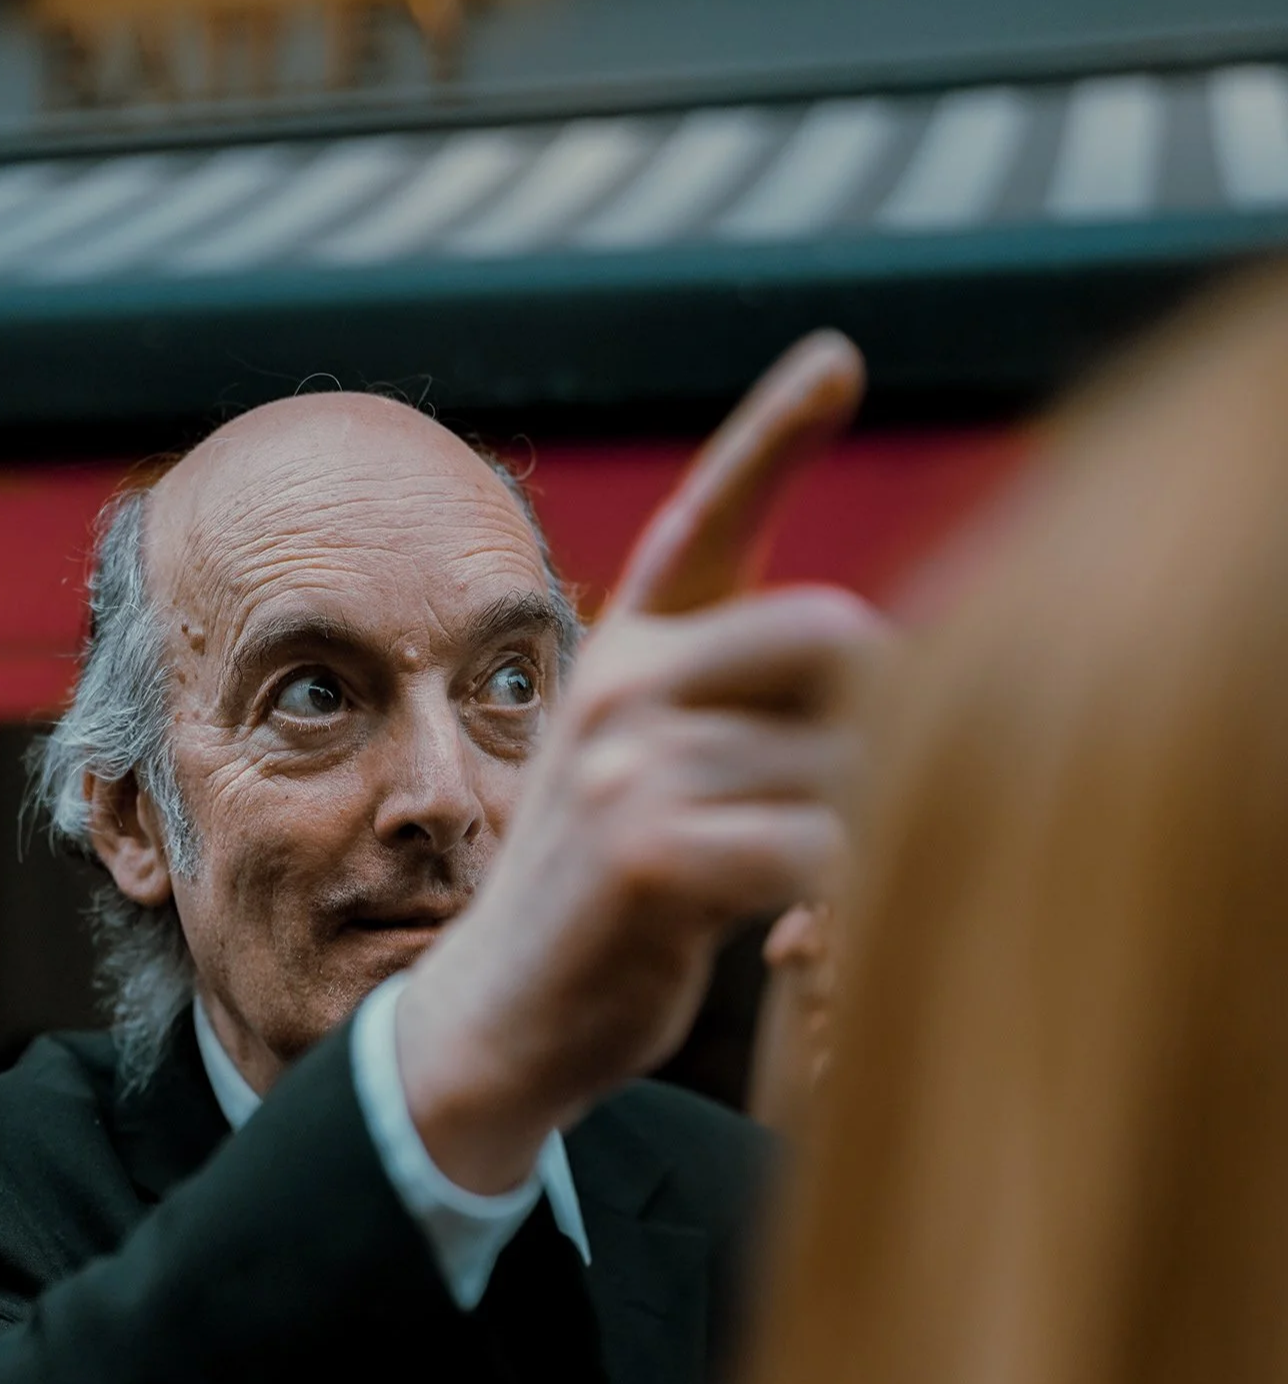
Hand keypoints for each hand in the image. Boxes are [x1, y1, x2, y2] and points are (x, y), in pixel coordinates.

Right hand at [397, 333, 888, 1192]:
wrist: (495, 1024)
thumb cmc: (600, 909)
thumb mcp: (637, 782)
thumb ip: (721, 714)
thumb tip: (868, 669)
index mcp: (621, 654)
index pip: (707, 519)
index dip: (772, 432)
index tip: (835, 359)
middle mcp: (622, 686)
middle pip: (834, 635)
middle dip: (888, 717)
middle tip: (886, 805)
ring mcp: (630, 764)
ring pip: (841, 757)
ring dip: (870, 837)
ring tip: (827, 904)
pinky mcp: (654, 852)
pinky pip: (821, 847)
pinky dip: (844, 901)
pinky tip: (799, 944)